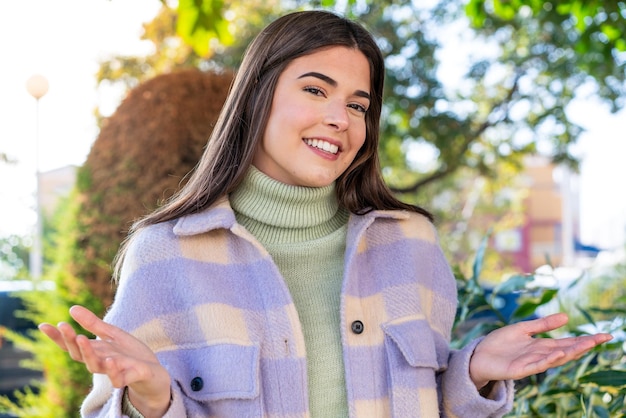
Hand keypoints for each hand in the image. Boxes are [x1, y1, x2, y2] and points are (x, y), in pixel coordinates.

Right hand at [39, 305, 170, 417]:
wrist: (152, 371)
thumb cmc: (129, 353)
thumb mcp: (112, 334)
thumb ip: (93, 324)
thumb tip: (71, 308)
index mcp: (95, 350)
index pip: (71, 345)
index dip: (57, 337)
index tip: (42, 325)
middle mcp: (100, 361)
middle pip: (79, 354)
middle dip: (70, 341)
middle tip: (64, 326)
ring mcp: (113, 370)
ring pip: (95, 366)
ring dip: (88, 353)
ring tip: (82, 338)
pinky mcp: (128, 377)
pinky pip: (118, 378)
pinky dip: (113, 371)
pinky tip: (111, 360)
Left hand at [469, 313, 612, 388]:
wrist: (479, 356)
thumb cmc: (499, 344)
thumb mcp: (522, 329)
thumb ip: (542, 325)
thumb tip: (566, 317)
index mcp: (541, 346)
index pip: (568, 342)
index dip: (585, 339)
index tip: (603, 335)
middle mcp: (540, 355)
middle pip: (566, 350)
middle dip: (584, 345)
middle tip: (602, 338)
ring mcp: (531, 363)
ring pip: (554, 359)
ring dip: (569, 352)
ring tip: (584, 345)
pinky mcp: (519, 370)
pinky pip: (536, 366)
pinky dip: (547, 360)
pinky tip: (557, 354)